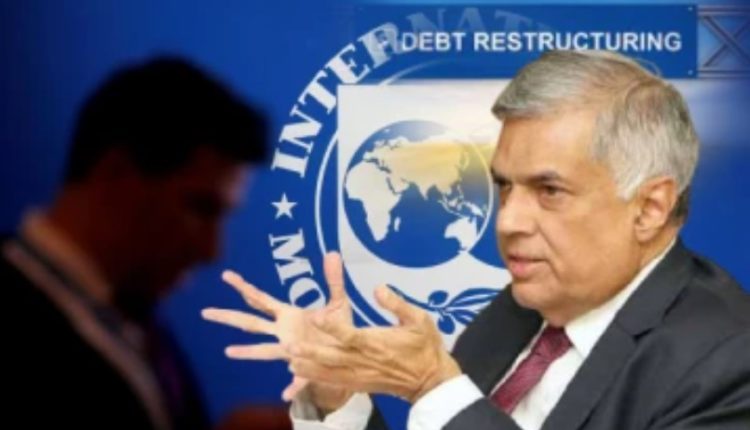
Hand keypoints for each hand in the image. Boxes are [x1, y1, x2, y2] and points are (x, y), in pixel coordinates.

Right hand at [201, 252, 353, 410]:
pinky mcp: (307, 367)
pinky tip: (285, 395)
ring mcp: (291, 351)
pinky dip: (292, 386)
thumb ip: (334, 280)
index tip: (226, 275)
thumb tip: (333, 252)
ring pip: (265, 351)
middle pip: (251, 323)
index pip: (261, 300)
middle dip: (229, 317)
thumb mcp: (338, 302)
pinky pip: (298, 379)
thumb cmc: (338, 329)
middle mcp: (284, 332)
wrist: (349, 355)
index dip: (244, 288)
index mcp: (288, 315)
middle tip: (205, 312)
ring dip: (248, 351)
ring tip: (229, 351)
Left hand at [286, 285, 461, 403]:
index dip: (332, 327)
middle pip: (333, 357)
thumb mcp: (419, 320)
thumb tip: (378, 288)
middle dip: (311, 353)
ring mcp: (361, 375)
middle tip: (291, 347)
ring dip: (309, 367)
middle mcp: (365, 360)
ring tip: (289, 361)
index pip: (350, 335)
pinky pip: (335, 382)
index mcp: (377, 343)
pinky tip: (301, 374)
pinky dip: (317, 379)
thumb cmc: (425, 346)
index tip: (316, 317)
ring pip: (330, 372)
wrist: (431, 380)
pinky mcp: (360, 384)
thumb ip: (397, 304)